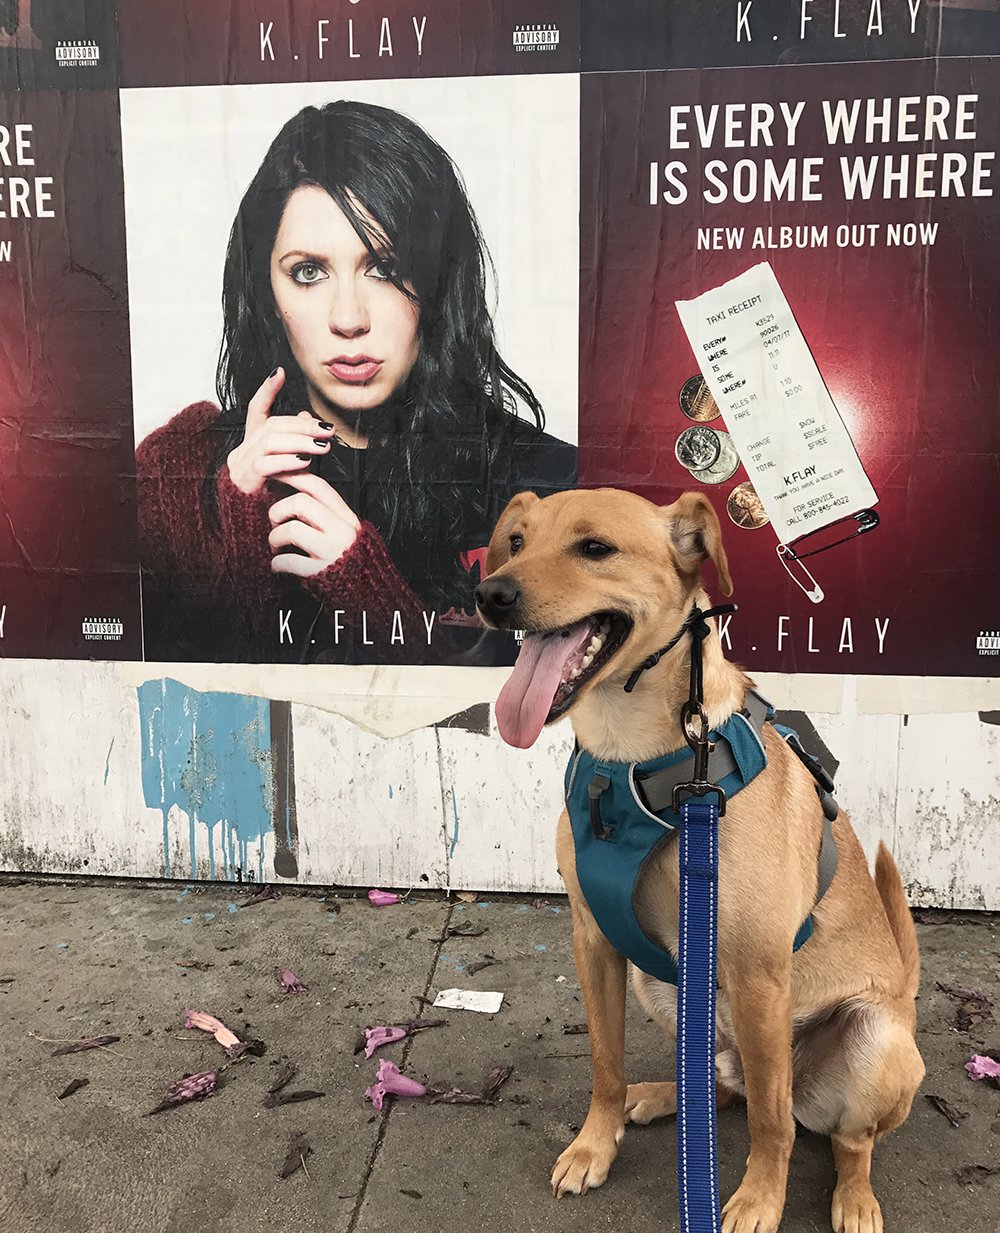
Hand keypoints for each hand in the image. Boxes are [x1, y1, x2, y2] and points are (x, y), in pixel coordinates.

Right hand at [226, 367, 335, 494]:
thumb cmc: (275, 505)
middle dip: (302, 425)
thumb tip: (307, 415)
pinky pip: (266, 464)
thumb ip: (295, 445)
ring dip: (301, 441)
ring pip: (270, 441)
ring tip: (323, 447)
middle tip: (328, 430)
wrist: (254, 537)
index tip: (279, 372)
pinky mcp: (243, 483)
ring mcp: (239, 467)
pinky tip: (306, 462)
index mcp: (250, 447)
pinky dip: (288, 460)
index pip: (255, 411)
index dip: (266, 391)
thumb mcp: (289, 471)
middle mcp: (240, 453)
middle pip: (272, 426)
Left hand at [268, 471, 360, 576]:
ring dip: (274, 538)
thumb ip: (325, 514)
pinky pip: (288, 561)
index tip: (274, 478)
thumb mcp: (344, 532)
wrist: (366, 595)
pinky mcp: (321, 573)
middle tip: (276, 524)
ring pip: (291, 530)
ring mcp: (333, 552)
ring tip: (277, 548)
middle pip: (300, 502)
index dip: (292, 477)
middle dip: (278, 511)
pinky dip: (277, 563)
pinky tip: (279, 566)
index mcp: (347, 518)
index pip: (318, 486)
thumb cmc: (348, 562)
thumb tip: (294, 492)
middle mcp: (343, 531)